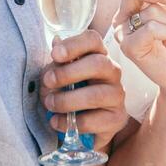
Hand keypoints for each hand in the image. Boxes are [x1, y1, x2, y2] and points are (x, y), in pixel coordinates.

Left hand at [40, 28, 126, 151]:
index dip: (74, 44)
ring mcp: (117, 95)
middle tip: (48, 81)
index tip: (55, 54)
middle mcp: (112, 71)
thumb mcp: (60, 75)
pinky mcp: (117, 118)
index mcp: (97, 54)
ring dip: (66, 100)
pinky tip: (56, 121)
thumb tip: (56, 41)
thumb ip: (58, 62)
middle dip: (68, 73)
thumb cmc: (71, 92)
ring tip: (49, 104)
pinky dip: (69, 122)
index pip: (93, 40)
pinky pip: (92, 120)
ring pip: (95, 95)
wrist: (83, 125)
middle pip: (98, 64)